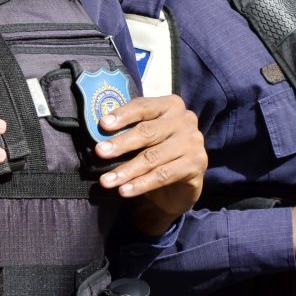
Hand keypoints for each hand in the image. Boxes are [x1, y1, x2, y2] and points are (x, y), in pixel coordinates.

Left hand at [94, 95, 205, 236]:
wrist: (178, 185)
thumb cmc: (155, 153)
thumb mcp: (142, 138)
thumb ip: (127, 130)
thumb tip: (101, 130)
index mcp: (171, 105)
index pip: (144, 107)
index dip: (123, 115)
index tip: (102, 125)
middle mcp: (186, 120)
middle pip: (148, 131)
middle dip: (121, 143)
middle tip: (99, 152)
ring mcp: (193, 142)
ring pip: (153, 157)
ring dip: (126, 170)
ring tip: (106, 180)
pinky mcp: (197, 164)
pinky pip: (163, 175)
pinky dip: (141, 184)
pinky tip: (124, 191)